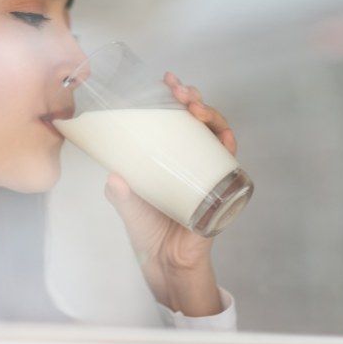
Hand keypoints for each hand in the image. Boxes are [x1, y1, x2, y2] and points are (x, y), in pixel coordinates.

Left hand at [103, 71, 237, 314]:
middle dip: (193, 99)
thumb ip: (119, 193)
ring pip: (216, 134)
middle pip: (197, 119)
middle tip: (181, 93)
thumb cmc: (146, 229)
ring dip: (211, 116)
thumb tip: (114, 176)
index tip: (166, 81)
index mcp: (166, 155)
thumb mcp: (126, 204)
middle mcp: (188, 158)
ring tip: (196, 109)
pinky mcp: (220, 189)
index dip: (172, 96)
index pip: (172, 117)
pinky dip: (228, 148)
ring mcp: (205, 171)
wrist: (165, 262)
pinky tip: (223, 138)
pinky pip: (229, 163)